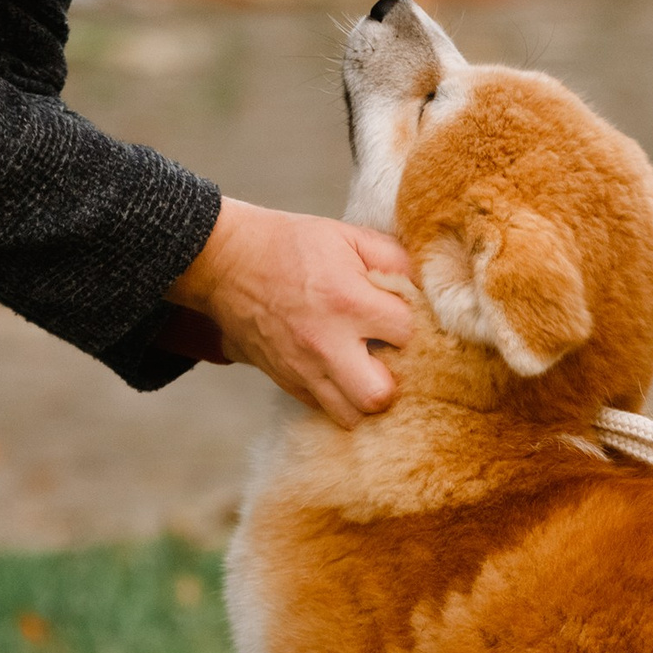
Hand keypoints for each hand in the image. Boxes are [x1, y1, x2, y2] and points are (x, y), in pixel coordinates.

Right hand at [167, 200, 417, 425]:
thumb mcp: (347, 236)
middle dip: (395, 380)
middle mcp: (326, 343)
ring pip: (351, 416)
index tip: (402, 316)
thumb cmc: (291, 245)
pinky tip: (341, 372)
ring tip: (367, 370)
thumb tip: (425, 287)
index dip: (413, 325)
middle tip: (391, 356)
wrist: (227, 262)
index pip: (407, 334)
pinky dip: (338, 397)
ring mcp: (302, 369)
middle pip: (380, 396)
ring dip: (365, 397)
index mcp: (347, 301)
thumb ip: (393, 259)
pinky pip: (323, 410)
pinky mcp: (286, 382)